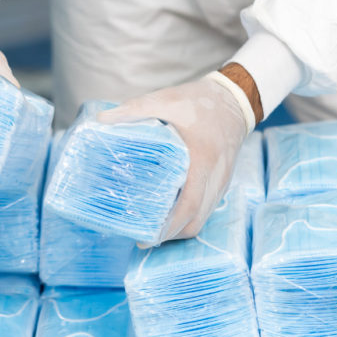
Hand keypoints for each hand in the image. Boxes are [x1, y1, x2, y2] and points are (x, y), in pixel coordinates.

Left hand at [97, 72, 257, 245]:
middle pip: (195, 221)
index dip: (167, 227)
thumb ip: (134, 109)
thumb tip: (102, 120)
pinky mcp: (222, 181)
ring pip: (202, 218)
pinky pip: (207, 208)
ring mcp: (221, 181)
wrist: (234, 99)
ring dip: (180, 228)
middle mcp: (215, 177)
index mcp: (202, 161)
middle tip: (144, 236)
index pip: (188, 206)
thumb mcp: (165, 100)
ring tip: (154, 228)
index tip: (146, 238)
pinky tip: (170, 212)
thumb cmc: (200, 101)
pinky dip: (189, 216)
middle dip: (170, 235)